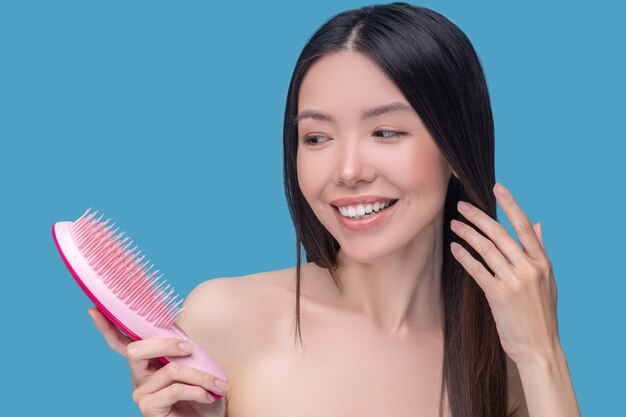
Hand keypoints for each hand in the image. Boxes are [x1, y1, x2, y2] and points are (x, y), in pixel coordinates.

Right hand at [88, 308, 225, 416]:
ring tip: (216, 384)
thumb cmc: (202, 392)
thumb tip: (177, 330)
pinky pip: (175, 389)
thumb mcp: (193, 364)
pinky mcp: (148, 408)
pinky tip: (208, 397)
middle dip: (166, 344)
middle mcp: (137, 378)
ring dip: (199, 375)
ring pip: (170, 370)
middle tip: (189, 349)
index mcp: (145, 363)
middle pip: (137, 350)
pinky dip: (197, 390)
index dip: (107, 328)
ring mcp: (140, 394)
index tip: (94, 310)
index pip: (122, 343)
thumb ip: (180, 348)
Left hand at [449, 182, 559, 365]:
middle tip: (461, 205)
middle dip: (478, 216)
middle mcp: (530, 268)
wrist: (539, 347)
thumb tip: (538, 224)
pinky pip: (476, 269)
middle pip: (499, 233)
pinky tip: (454, 248)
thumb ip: (540, 251)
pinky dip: (464, 256)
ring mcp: (515, 281)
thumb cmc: (540, 313)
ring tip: (454, 224)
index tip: (497, 187)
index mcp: (543, 262)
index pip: (524, 226)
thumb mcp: (548, 280)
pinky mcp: (499, 295)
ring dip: (467, 233)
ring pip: (486, 248)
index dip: (510, 205)